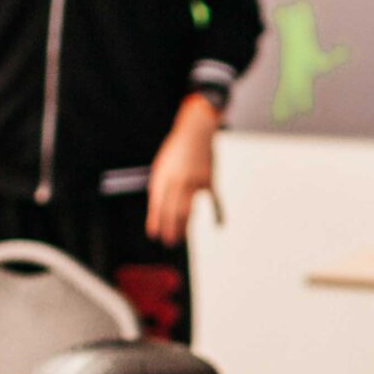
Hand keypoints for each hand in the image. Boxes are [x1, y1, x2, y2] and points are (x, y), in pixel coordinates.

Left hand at [146, 96, 218, 245]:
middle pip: (172, 210)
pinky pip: (214, 200)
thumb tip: (158, 209)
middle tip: (168, 242)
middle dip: (169, 228)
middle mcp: (177, 180)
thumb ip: (160, 186)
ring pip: (188, 209)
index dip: (155, 220)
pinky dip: (218, 213)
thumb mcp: (162, 165)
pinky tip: (219, 224)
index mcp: (163, 176)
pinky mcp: (209, 180)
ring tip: (179, 238)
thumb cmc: (176, 150)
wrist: (195, 132)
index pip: (157, 204)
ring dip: (184, 226)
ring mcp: (194, 181)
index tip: (154, 234)